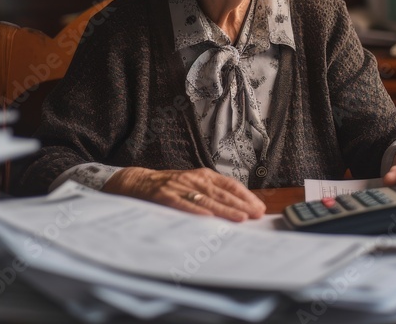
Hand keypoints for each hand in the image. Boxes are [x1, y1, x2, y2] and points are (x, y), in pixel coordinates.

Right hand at [103, 167, 265, 221]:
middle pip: (221, 193)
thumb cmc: (168, 187)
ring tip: (241, 218)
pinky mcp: (164, 196)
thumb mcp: (191, 185)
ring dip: (225, 209)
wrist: (136, 181)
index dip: (245, 196)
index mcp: (202, 175)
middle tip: (256, 215)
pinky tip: (208, 219)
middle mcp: (193, 179)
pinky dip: (196, 211)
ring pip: (206, 199)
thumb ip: (210, 194)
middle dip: (241, 204)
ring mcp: (179, 187)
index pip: (229, 184)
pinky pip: (182, 205)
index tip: (259, 207)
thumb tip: (236, 209)